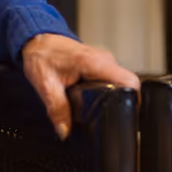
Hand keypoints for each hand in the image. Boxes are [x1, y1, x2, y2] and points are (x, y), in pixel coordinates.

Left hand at [20, 34, 139, 140]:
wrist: (38, 41)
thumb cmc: (43, 55)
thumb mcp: (46, 86)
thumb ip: (57, 109)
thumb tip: (64, 130)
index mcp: (95, 63)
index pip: (129, 81)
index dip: (133, 99)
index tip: (127, 112)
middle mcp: (104, 60)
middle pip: (126, 85)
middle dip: (120, 102)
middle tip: (106, 114)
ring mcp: (104, 61)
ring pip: (120, 83)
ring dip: (112, 96)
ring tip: (97, 105)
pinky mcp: (101, 64)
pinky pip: (112, 79)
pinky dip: (107, 90)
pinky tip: (94, 96)